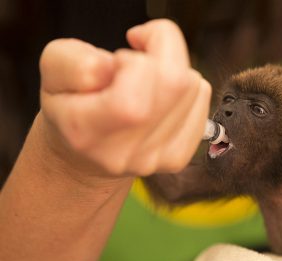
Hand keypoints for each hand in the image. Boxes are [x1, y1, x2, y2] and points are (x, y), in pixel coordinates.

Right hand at [39, 19, 210, 177]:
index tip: (115, 62)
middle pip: (175, 84)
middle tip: (134, 63)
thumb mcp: (53, 72)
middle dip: (159, 55)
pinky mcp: (178, 157)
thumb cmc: (71, 104)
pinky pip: (202, 100)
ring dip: (172, 69)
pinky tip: (160, 96)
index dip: (131, 61)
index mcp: (87, 132)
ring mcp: (156, 159)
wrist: (86, 153)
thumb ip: (75, 62)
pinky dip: (186, 87)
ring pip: (193, 87)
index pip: (132, 98)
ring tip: (143, 82)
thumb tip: (114, 70)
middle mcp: (125, 153)